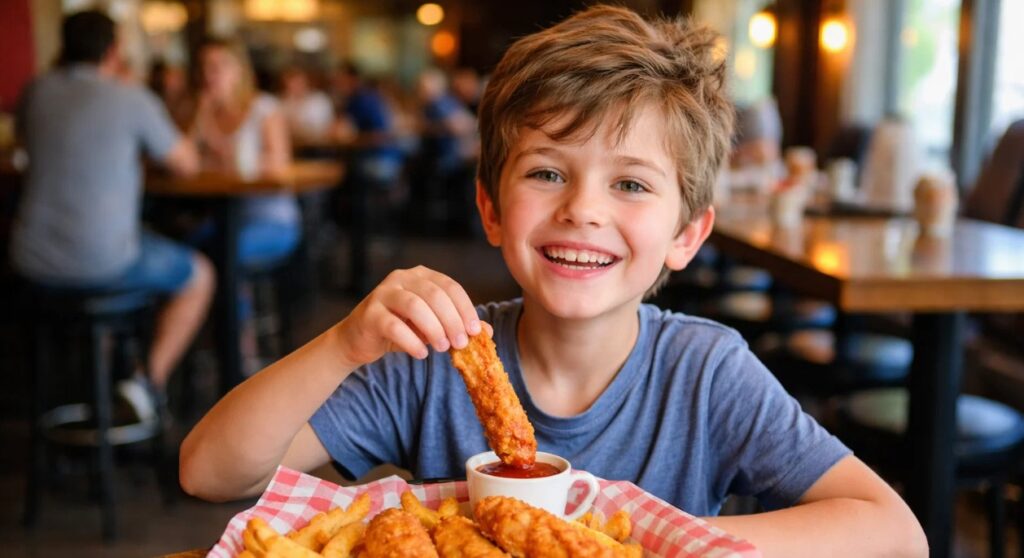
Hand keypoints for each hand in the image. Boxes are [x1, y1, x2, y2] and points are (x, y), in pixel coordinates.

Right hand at [334, 266, 483, 364]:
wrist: (359, 339)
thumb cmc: (401, 329)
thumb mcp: (432, 326)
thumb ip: (457, 325)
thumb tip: (487, 333)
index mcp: (420, 275)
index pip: (450, 286)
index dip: (465, 308)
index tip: (475, 331)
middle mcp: (401, 278)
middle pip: (434, 295)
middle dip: (452, 320)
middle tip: (461, 343)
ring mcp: (383, 293)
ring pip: (415, 306)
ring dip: (434, 329)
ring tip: (443, 348)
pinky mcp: (369, 313)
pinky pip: (394, 325)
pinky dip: (412, 341)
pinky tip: (421, 354)